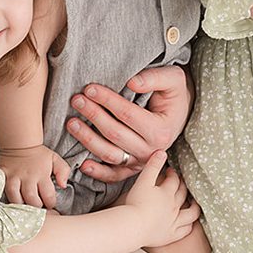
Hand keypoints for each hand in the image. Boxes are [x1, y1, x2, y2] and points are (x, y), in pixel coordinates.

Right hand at [0, 145, 70, 208]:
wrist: (20, 143)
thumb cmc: (39, 155)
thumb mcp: (55, 159)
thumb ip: (63, 171)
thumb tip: (63, 186)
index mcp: (42, 174)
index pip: (48, 196)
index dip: (50, 204)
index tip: (49, 204)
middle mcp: (28, 177)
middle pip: (32, 200)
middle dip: (36, 207)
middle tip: (37, 207)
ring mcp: (13, 177)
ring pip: (16, 199)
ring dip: (21, 206)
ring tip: (25, 207)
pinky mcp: (2, 176)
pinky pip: (2, 191)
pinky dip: (6, 199)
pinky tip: (10, 204)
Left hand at [67, 66, 191, 183]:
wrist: (180, 113)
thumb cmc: (174, 94)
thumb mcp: (173, 79)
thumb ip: (154, 78)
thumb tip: (131, 82)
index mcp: (161, 130)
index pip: (128, 114)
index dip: (107, 101)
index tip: (90, 89)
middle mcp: (151, 150)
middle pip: (115, 134)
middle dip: (93, 115)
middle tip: (77, 100)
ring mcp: (141, 162)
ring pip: (110, 155)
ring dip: (88, 140)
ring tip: (72, 124)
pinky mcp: (133, 168)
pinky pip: (114, 175)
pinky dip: (98, 172)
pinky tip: (83, 163)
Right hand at [124, 151, 199, 247]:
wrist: (132, 226)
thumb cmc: (135, 203)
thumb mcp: (143, 180)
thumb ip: (152, 165)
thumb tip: (162, 151)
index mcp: (167, 193)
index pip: (174, 180)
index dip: (173, 174)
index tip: (170, 171)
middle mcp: (174, 206)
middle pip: (182, 194)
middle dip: (183, 186)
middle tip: (181, 183)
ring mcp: (174, 222)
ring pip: (190, 213)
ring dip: (194, 207)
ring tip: (195, 203)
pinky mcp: (171, 235)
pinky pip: (185, 230)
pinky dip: (189, 226)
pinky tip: (189, 224)